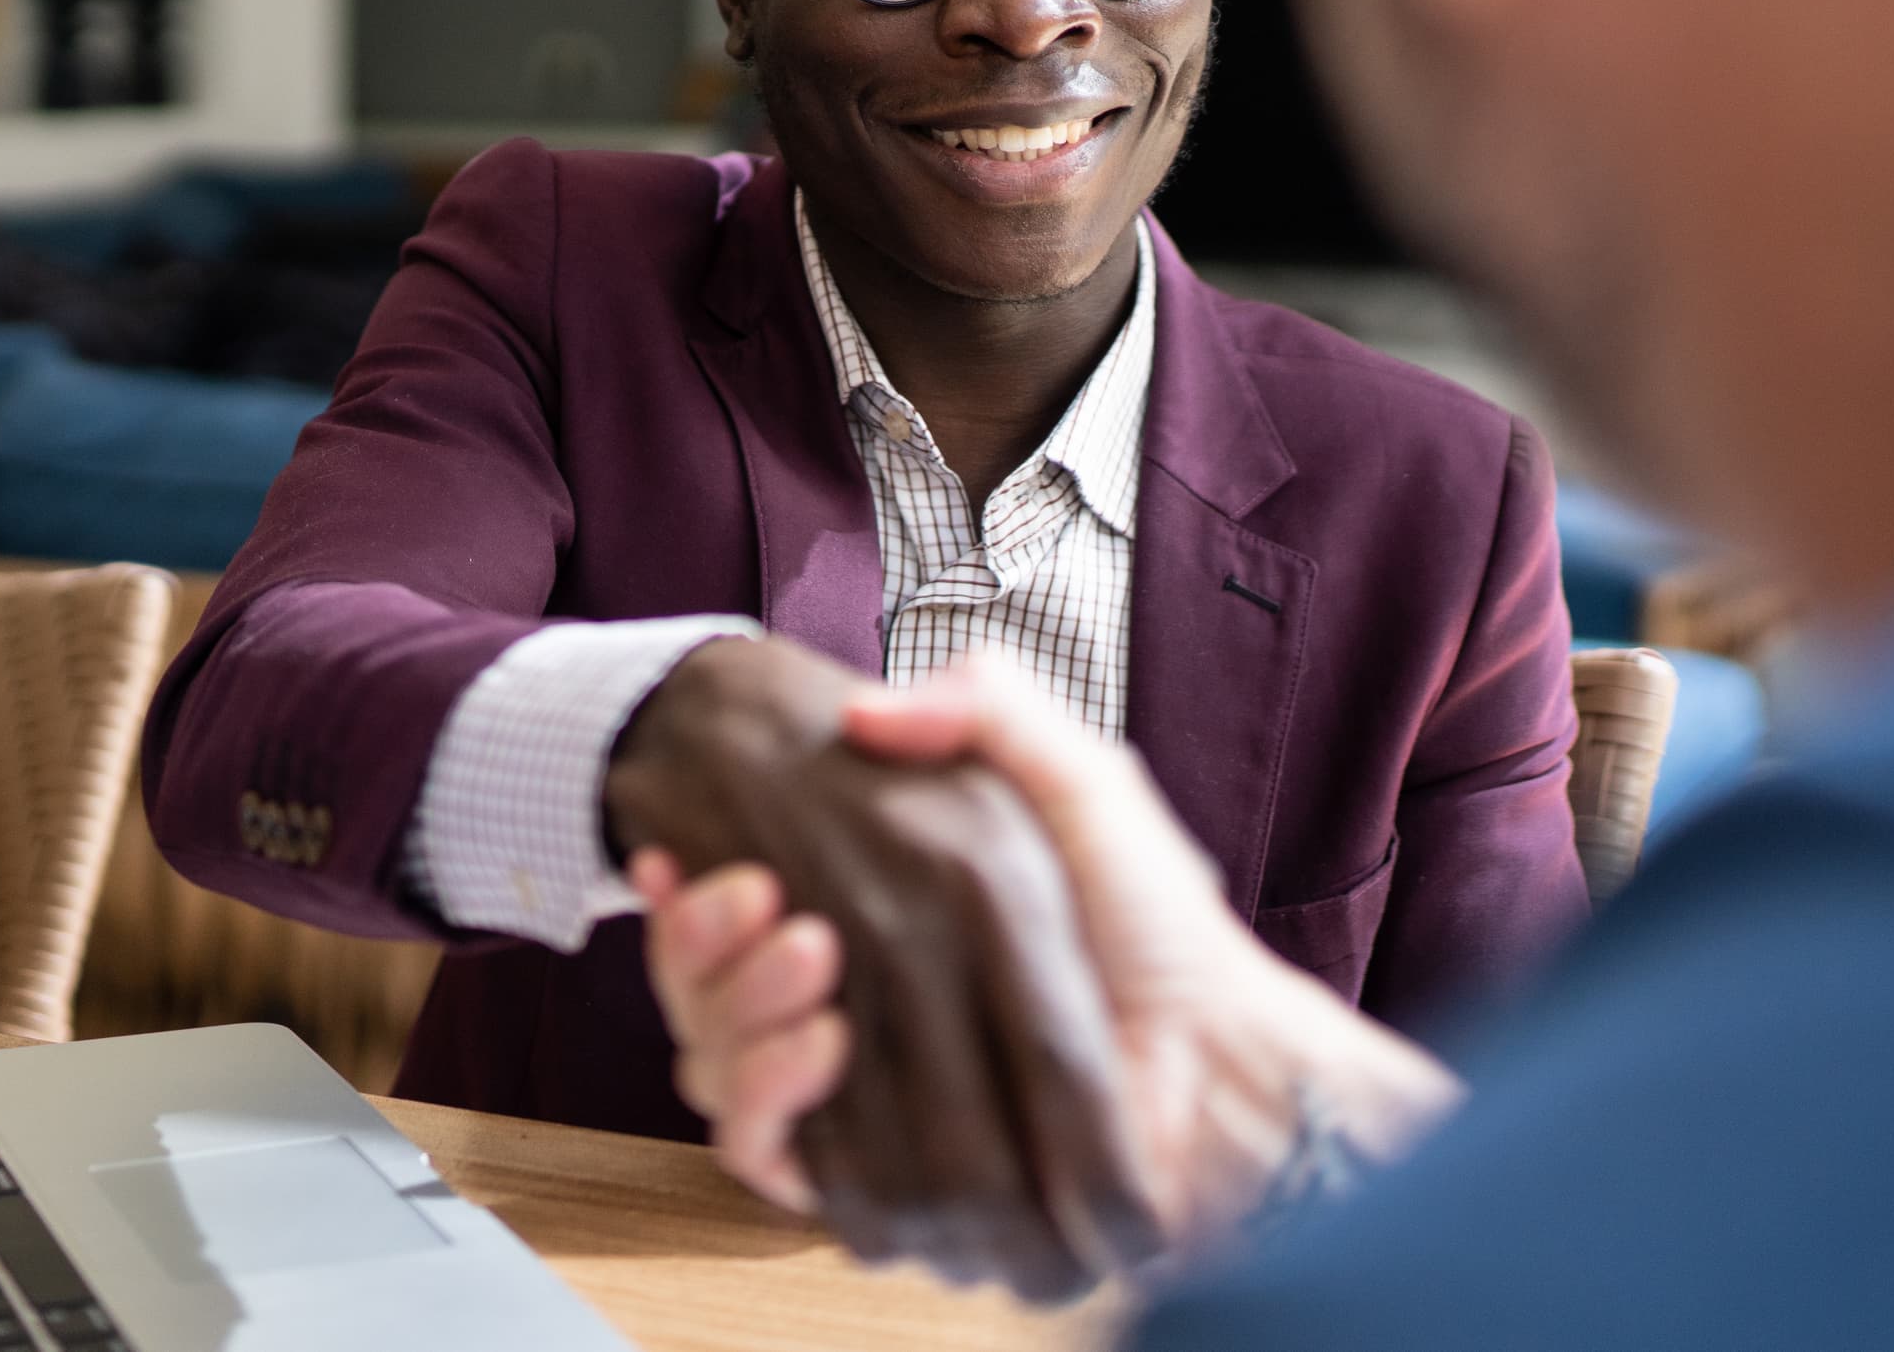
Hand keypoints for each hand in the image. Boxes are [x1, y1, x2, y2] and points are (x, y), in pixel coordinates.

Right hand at [603, 636, 1158, 1300]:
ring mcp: (857, 1105)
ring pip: (714, 1066)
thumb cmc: (1158, 929)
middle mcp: (853, 1021)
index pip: (734, 918)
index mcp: (880, 935)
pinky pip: (762, 1153)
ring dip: (730, 1003)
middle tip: (746, 890)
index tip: (675, 850)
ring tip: (804, 949)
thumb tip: (865, 712)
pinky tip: (818, 1038)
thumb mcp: (1077, 782)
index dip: (695, 892)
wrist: (1218, 1059)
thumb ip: (990, 710)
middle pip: (702, 992)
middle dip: (698, 946)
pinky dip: (766, 1093)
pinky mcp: (873, 1182)